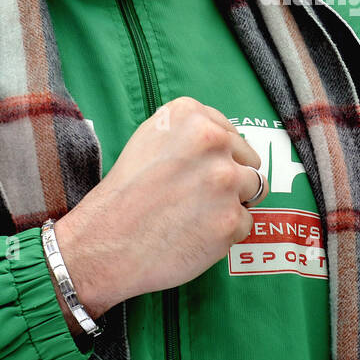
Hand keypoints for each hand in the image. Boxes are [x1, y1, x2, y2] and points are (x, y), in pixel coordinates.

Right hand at [51, 96, 267, 316]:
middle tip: (195, 196)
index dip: (217, 157)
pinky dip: (225, 232)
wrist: (105, 243)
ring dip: (232, 203)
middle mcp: (213, 142)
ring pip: (255, 190)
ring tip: (197, 213)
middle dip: (229, 179)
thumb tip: (229, 141)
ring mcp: (225, 181)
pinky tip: (196, 233)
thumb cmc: (125, 193)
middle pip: (249, 161)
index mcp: (192, 115)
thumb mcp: (150, 137)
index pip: (231, 134)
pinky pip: (245, 224)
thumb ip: (192, 132)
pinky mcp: (230, 220)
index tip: (196, 172)